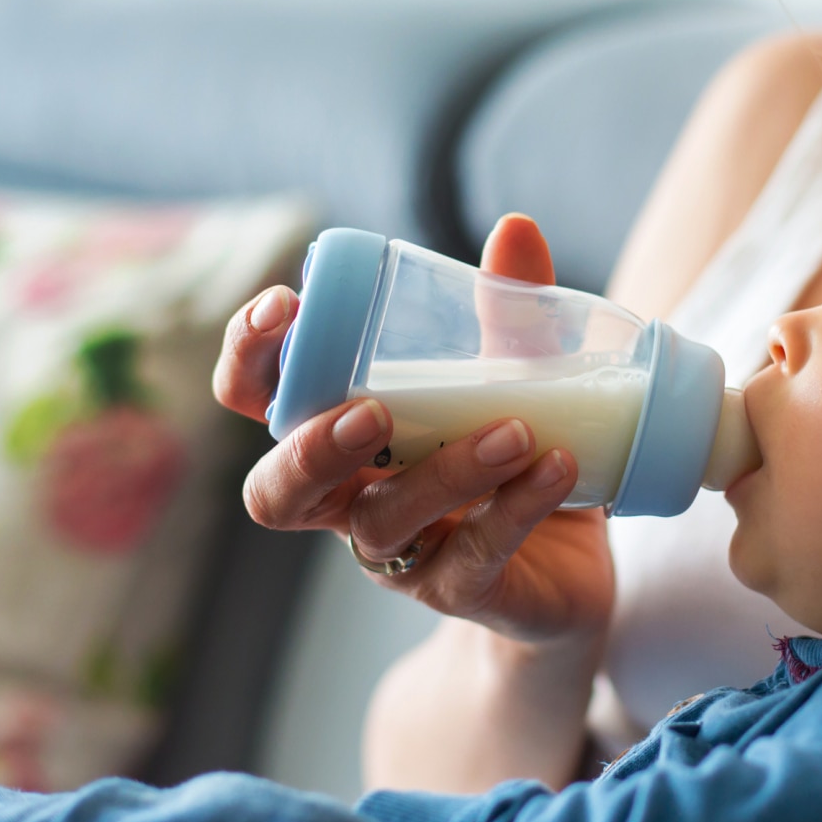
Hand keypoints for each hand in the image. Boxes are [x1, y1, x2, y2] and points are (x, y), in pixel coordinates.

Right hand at [212, 215, 613, 646]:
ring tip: (514, 431)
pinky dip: (515, 508)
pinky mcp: (463, 592)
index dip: (248, 360)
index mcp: (344, 438)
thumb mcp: (518, 379)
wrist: (573, 571)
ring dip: (445, 472)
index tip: (285, 307)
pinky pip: (473, 557)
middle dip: (311, 450)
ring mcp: (404, 557)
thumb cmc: (518, 462)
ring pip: (383, 524)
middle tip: (371, 411)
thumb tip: (516, 229)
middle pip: (277, 495)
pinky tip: (555, 468)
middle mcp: (354, 502)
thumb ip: (509, 313)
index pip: (260, 403)